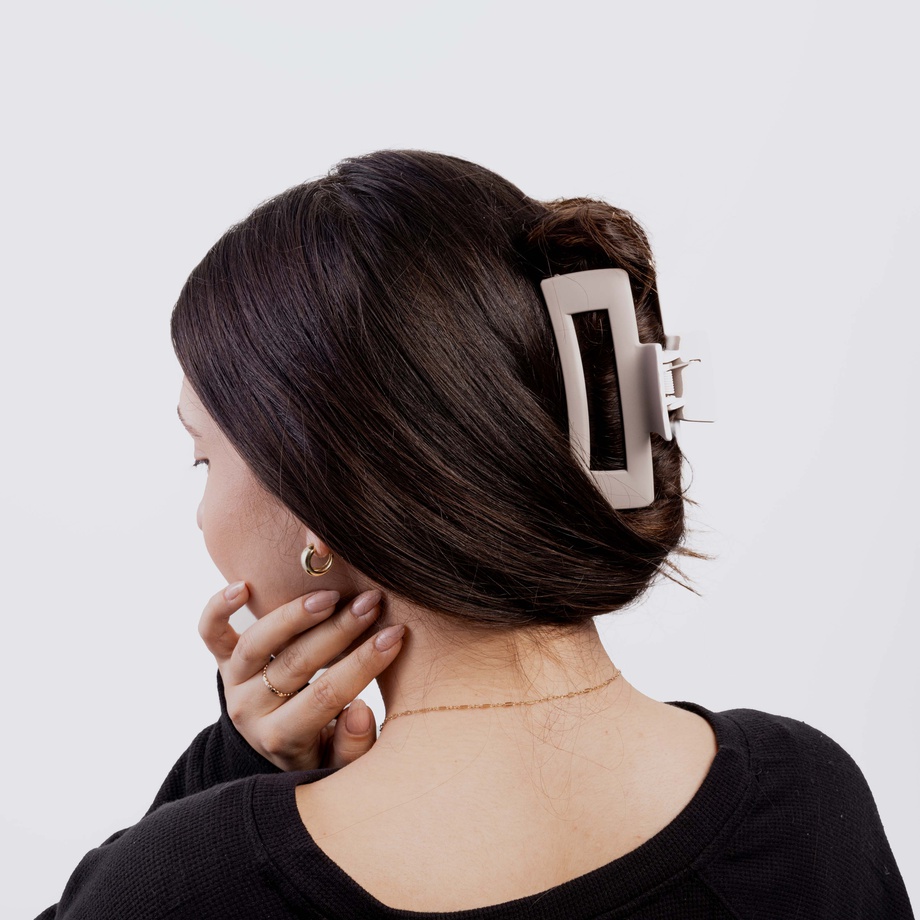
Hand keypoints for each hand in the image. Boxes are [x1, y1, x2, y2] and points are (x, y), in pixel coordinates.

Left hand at [199, 583, 404, 770]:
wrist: (275, 744)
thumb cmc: (319, 749)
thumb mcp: (339, 765)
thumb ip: (353, 745)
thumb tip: (360, 710)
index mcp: (282, 739)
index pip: (327, 696)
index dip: (364, 664)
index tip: (395, 635)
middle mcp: (251, 711)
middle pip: (295, 664)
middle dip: (340, 630)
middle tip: (372, 603)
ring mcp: (234, 683)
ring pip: (257, 644)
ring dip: (295, 615)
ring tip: (332, 594)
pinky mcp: (223, 660)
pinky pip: (211, 633)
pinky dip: (218, 608)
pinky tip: (242, 586)